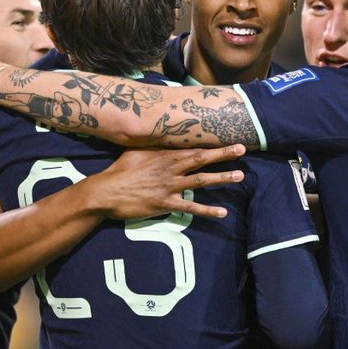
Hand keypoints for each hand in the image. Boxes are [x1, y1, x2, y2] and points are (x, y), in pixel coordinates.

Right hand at [84, 144, 247, 219]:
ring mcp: (169, 186)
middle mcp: (170, 168)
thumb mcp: (136, 151)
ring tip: (239, 176)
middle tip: (242, 149)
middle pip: (201, 159)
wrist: (105, 192)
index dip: (211, 143)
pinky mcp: (165, 204)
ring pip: (201, 181)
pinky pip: (191, 207)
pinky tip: (222, 213)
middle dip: (223, 154)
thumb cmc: (119, 171)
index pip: (192, 146)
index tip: (225, 137)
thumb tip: (160, 135)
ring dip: (221, 178)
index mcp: (164, 155)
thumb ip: (153, 145)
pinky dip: (208, 210)